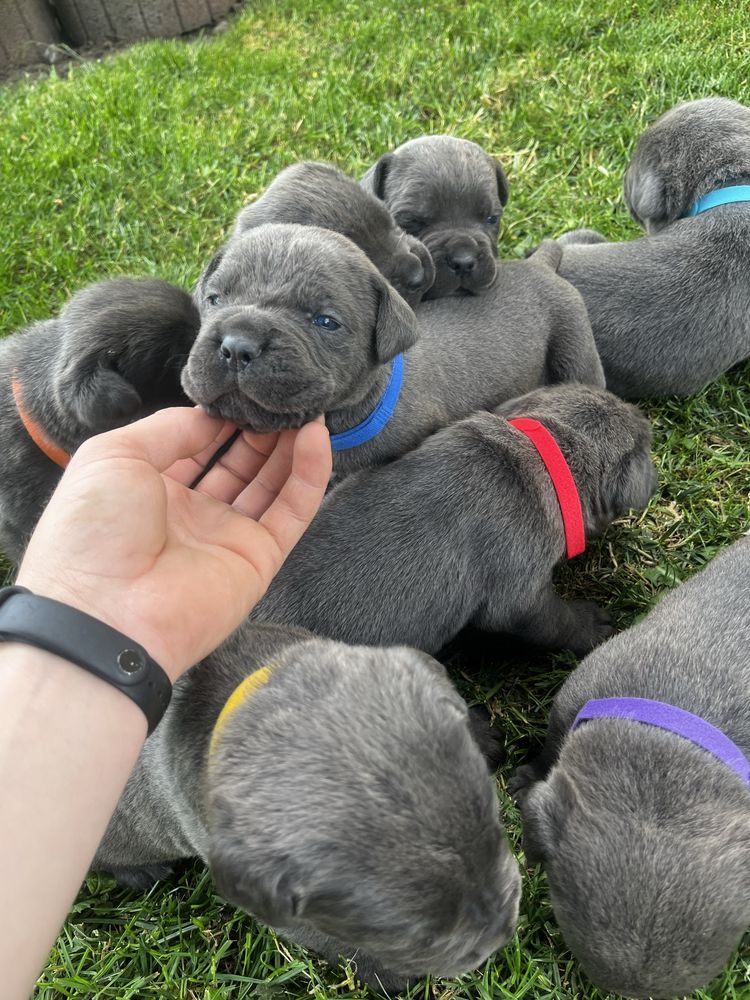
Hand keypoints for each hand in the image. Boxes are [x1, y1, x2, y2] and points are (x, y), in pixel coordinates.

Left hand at [16, 407, 331, 680]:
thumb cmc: (92, 530)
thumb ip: (170, 427)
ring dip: (290, 444)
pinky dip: (310, 474)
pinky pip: (292, 510)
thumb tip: (215, 417)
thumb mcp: (114, 454)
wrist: (103, 612)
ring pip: (271, 483)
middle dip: (260, 427)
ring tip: (305, 406)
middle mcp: (190, 513)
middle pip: (239, 461)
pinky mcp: (259, 559)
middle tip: (281, 394)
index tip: (245, 387)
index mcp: (149, 488)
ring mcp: (226, 537)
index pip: (197, 443)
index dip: (222, 416)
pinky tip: (317, 436)